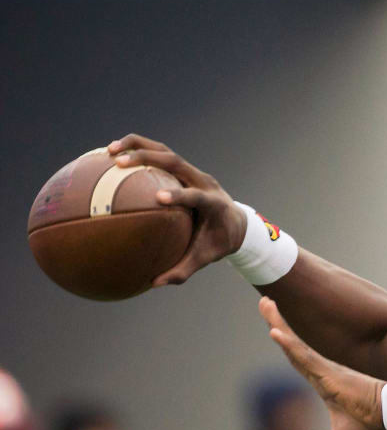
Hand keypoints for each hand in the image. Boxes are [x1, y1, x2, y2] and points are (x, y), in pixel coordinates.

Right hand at [107, 133, 247, 285]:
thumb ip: (183, 270)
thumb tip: (155, 283)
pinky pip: (160, 155)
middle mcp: (204, 181)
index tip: (158, 199)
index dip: (180, 195)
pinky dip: (138, 151)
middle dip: (147, 158)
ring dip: (137, 146)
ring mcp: (193, 172)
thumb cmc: (219, 242)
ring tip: (108, 150)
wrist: (236, 222)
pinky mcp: (184, 170)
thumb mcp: (206, 258)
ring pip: (165, 151)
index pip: (197, 195)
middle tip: (117, 163)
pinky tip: (111, 156)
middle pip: (176, 161)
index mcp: (213, 203)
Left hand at [258, 296, 386, 429]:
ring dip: (278, 324)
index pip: (298, 358)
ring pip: (295, 345)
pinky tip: (275, 332)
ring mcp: (325, 370)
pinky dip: (289, 344)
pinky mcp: (330, 373)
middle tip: (264, 301)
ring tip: (265, 303)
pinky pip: (305, 356)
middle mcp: (323, 371)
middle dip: (278, 322)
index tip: (274, 325)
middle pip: (293, 344)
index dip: (286, 342)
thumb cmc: (372, 423)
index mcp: (324, 381)